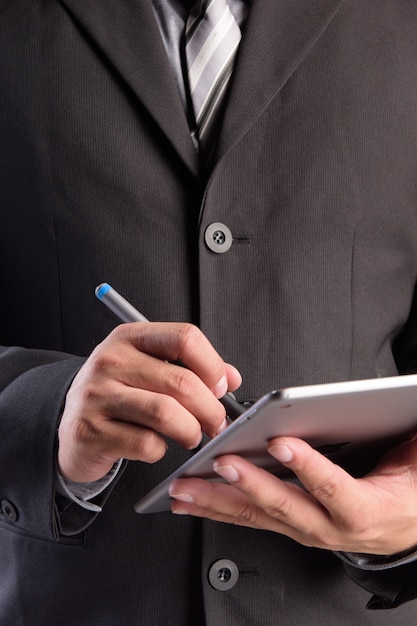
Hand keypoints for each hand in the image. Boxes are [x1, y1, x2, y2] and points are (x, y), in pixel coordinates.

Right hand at [58, 322, 240, 481]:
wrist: (72, 426)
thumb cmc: (118, 395)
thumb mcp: (148, 368)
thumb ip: (190, 368)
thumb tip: (231, 378)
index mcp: (130, 337)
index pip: (184, 337)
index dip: (212, 365)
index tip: (221, 387)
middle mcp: (110, 361)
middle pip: (181, 382)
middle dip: (210, 409)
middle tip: (216, 422)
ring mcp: (97, 396)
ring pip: (166, 413)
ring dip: (191, 431)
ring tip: (193, 436)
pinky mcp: (92, 431)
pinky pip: (145, 444)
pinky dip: (161, 450)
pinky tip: (157, 446)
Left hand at [169, 434, 416, 554]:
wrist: (409, 526)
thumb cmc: (408, 491)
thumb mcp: (411, 458)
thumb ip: (399, 434)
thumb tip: (386, 407)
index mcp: (365, 510)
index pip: (334, 489)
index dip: (308, 467)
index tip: (281, 443)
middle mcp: (332, 528)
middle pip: (285, 507)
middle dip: (248, 484)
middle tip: (219, 462)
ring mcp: (308, 531)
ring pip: (258, 516)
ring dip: (219, 500)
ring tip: (187, 487)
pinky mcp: (291, 527)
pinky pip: (251, 519)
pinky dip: (219, 508)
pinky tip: (193, 500)